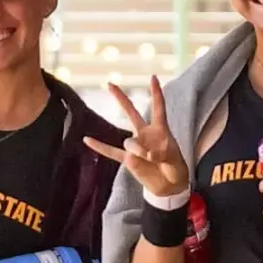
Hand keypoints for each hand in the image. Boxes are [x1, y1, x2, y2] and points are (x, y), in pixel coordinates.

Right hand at [83, 76, 187, 197]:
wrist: (169, 186)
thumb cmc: (176, 169)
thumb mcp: (174, 159)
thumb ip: (160, 153)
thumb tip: (144, 154)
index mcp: (160, 130)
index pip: (158, 108)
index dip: (156, 93)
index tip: (153, 77)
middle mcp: (145, 134)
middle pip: (132, 112)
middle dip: (121, 99)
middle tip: (109, 83)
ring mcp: (135, 146)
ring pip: (129, 142)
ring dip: (138, 150)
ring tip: (150, 160)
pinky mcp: (128, 159)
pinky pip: (111, 152)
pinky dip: (100, 147)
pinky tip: (87, 140)